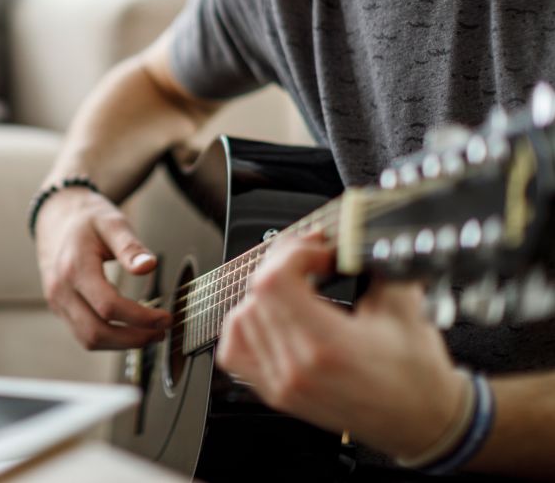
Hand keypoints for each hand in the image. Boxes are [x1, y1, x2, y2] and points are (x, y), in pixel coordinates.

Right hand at [34, 188, 171, 349]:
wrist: (55, 215)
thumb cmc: (86, 218)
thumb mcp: (112, 222)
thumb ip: (130, 247)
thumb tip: (149, 266)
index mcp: (75, 267)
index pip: (109, 306)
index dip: (140, 318)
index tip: (165, 317)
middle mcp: (61, 289)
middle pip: (96, 332)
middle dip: (133, 339)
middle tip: (161, 331)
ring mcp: (57, 300)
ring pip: (88, 339)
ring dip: (121, 344)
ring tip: (148, 334)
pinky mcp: (59, 307)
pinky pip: (82, 333)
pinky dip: (107, 338)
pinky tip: (127, 328)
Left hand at [215, 233, 464, 459]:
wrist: (423, 423)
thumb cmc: (418, 376)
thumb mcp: (405, 306)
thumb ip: (374, 263)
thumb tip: (352, 234)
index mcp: (327, 347)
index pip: (273, 281)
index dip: (293, 254)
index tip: (320, 253)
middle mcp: (296, 368)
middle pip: (256, 292)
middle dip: (283, 263)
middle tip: (311, 258)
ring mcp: (281, 384)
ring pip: (241, 316)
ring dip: (264, 292)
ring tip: (296, 286)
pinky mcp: (275, 392)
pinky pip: (235, 349)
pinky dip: (246, 324)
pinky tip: (271, 315)